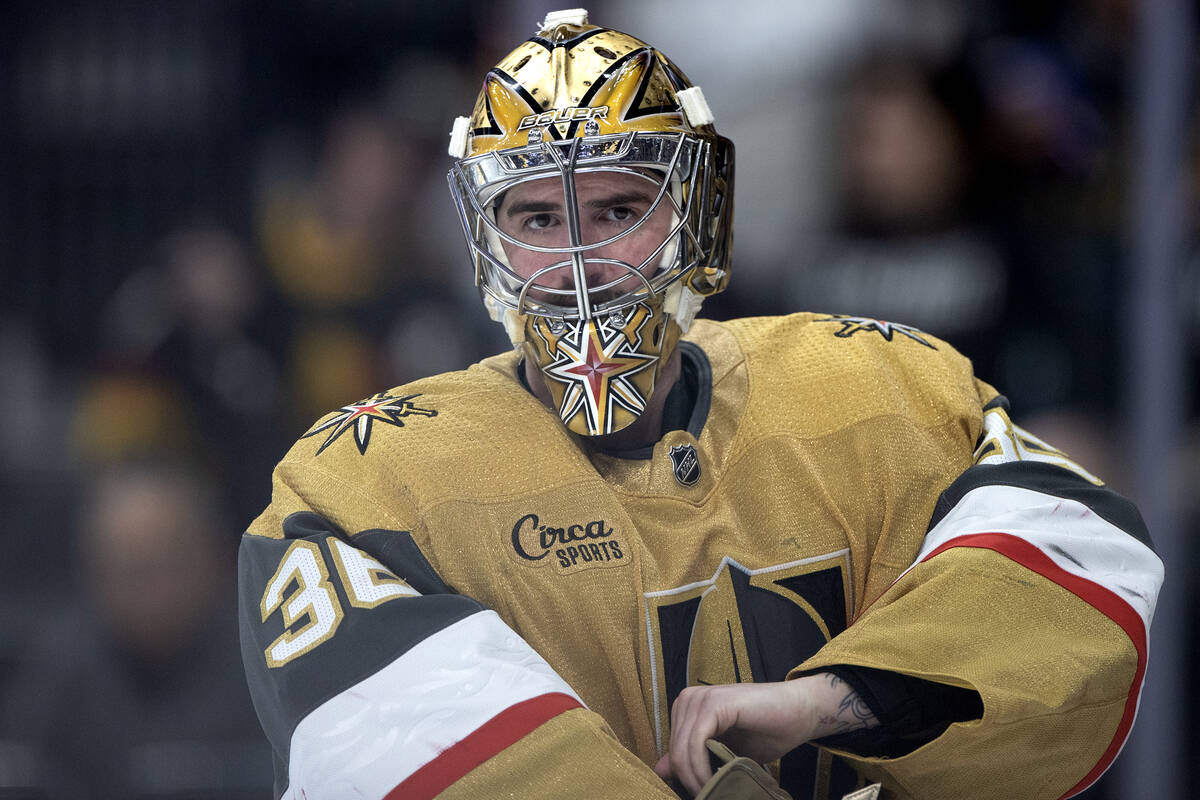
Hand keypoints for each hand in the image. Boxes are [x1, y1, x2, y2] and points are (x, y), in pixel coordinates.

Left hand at [652, 673, 877, 795]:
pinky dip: (703, 769)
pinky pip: (695, 744)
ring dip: (698, 780)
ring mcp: (699, 698)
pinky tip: (717, 779)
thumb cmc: (766, 731)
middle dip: (692, 782)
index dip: (686, 780)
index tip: (704, 794)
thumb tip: (660, 770)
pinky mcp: (714, 703)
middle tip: (712, 797)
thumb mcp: (723, 750)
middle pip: (675, 754)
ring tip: (717, 792)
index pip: (672, 753)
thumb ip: (692, 757)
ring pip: (681, 752)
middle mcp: (688, 699)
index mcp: (687, 709)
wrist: (800, 711)